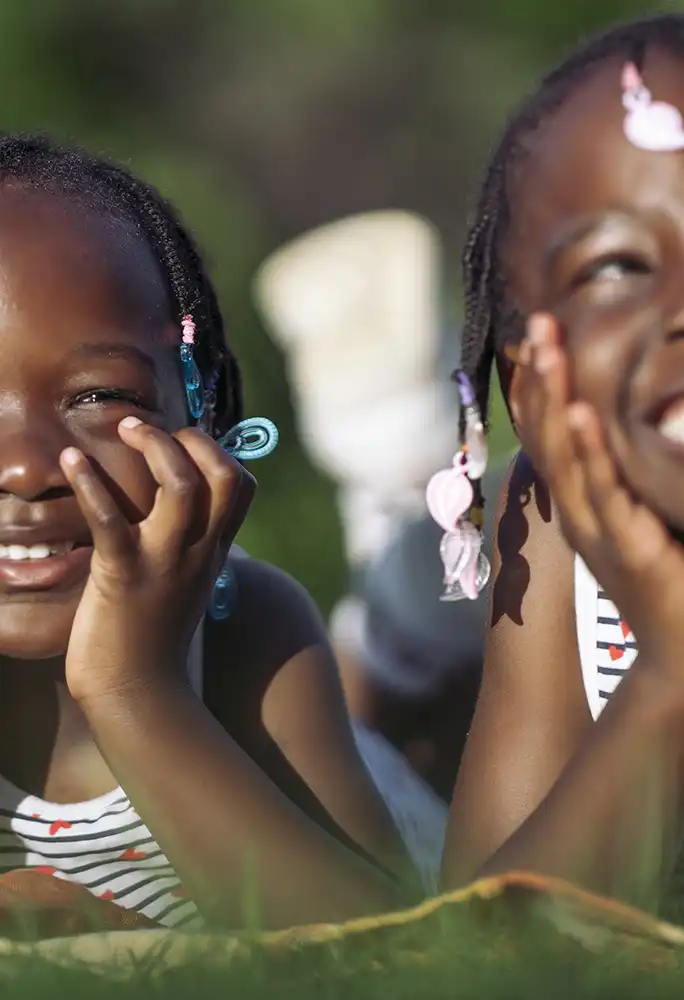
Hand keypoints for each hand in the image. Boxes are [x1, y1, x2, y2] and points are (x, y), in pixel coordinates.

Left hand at [60, 418, 254, 702]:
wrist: (138, 693)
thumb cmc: (155, 637)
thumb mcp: (188, 584)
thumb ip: (192, 548)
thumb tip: (183, 517)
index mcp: (212, 549)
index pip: (241, 484)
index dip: (217, 450)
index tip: (181, 443)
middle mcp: (197, 550)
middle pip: (223, 475)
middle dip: (191, 438)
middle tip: (148, 429)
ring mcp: (164, 561)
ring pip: (180, 486)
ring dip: (152, 445)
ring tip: (123, 428)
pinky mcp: (123, 574)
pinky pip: (110, 519)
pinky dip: (90, 482)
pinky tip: (71, 459)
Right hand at [513, 313, 683, 670]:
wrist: (680, 653)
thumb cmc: (669, 581)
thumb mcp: (642, 517)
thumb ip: (628, 477)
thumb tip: (638, 421)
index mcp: (581, 502)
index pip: (547, 435)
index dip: (537, 388)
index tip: (535, 338)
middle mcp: (578, 512)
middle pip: (546, 436)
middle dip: (540, 378)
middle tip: (536, 323)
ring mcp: (596, 530)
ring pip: (564, 456)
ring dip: (554, 400)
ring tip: (548, 350)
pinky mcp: (626, 548)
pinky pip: (604, 492)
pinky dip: (591, 451)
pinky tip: (584, 414)